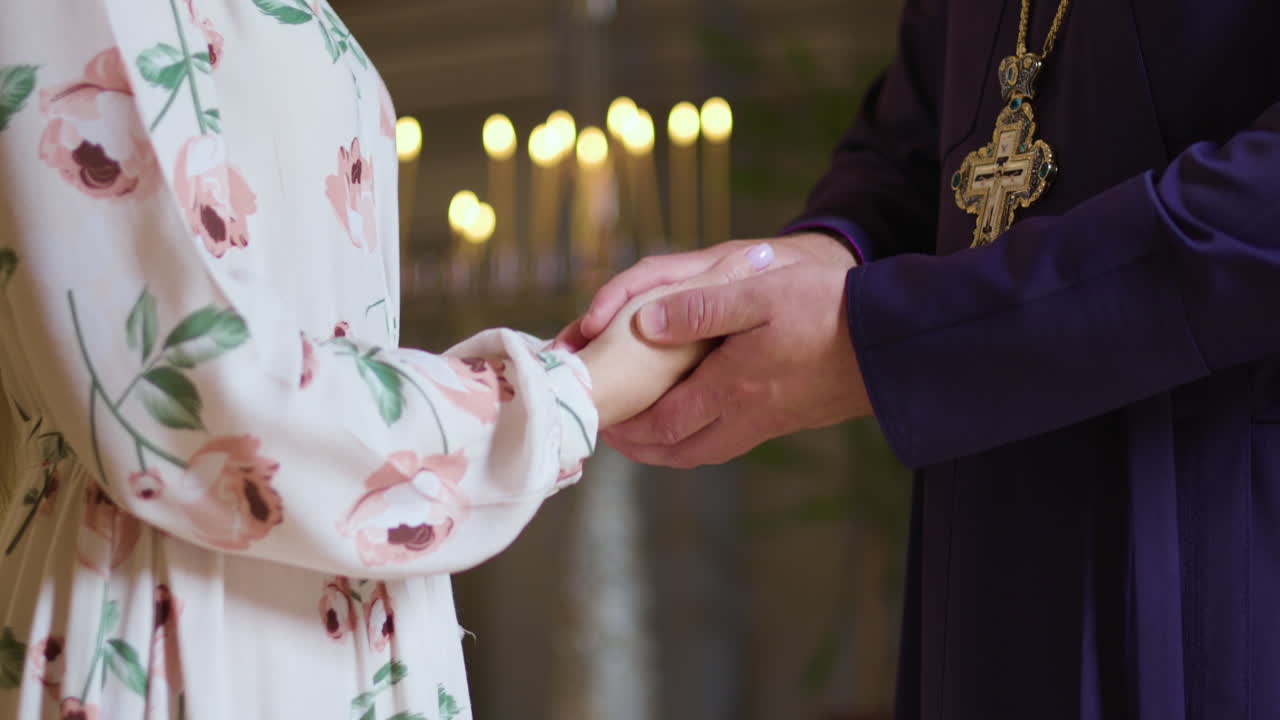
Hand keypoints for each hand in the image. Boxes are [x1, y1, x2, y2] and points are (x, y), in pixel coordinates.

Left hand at [586, 234, 868, 467]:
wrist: (896, 341)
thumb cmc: (828, 309)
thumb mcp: (759, 294)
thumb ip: (700, 309)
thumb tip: (644, 323)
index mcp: (732, 386)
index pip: (665, 422)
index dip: (629, 426)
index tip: (602, 419)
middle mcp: (749, 414)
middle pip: (682, 448)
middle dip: (642, 446)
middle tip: (614, 435)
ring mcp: (773, 420)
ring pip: (708, 449)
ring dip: (671, 447)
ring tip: (647, 433)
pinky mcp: (793, 416)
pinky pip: (733, 439)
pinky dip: (702, 437)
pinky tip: (699, 417)